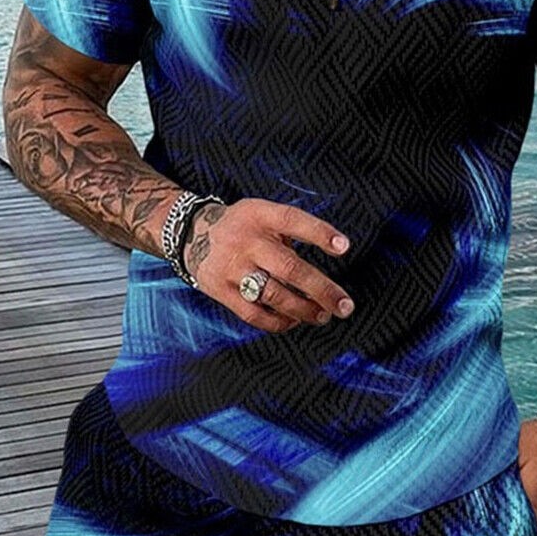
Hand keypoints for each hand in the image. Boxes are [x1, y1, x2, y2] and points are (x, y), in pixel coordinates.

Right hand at [181, 198, 355, 332]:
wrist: (191, 234)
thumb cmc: (242, 227)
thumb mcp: (262, 214)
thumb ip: (289, 232)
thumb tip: (329, 259)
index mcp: (259, 216)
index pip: (293, 220)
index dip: (319, 233)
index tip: (344, 247)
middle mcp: (246, 241)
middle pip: (289, 268)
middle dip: (322, 289)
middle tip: (345, 305)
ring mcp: (232, 267)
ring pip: (274, 295)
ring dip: (304, 309)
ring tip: (323, 315)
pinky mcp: (221, 290)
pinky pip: (254, 314)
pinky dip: (278, 322)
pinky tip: (294, 321)